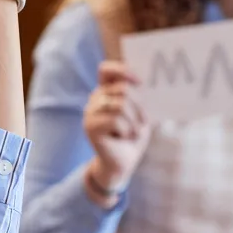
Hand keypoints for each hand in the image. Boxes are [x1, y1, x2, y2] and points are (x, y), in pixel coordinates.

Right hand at [82, 60, 153, 192]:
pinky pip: (116, 120)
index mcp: (107, 91)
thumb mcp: (139, 112)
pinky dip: (127, 130)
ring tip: (133, 132)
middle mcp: (96, 98)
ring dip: (134, 122)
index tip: (140, 82)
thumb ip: (137, 96)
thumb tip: (142, 82)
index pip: (106, 70)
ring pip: (120, 105)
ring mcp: (90, 112)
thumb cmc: (133, 136)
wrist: (124, 162)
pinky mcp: (90, 127)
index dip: (122, 71)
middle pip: (122, 89)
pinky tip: (124, 138)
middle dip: (139, 107)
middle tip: (142, 123)